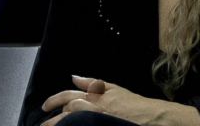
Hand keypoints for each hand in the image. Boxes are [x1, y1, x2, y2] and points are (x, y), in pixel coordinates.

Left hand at [42, 76, 199, 125]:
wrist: (154, 118)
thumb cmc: (136, 105)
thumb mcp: (114, 89)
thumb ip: (92, 83)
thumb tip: (74, 77)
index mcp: (94, 97)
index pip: (67, 96)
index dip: (53, 101)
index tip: (45, 107)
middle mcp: (94, 108)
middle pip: (67, 111)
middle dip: (55, 118)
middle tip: (45, 124)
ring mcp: (97, 120)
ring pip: (73, 121)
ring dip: (61, 125)